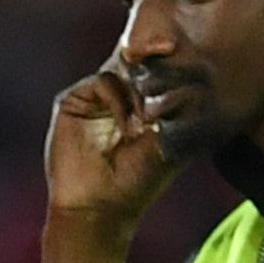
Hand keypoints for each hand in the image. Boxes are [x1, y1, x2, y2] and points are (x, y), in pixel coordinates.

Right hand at [38, 53, 184, 262]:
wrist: (99, 207)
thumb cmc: (138, 182)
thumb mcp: (166, 140)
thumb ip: (174, 106)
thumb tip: (191, 71)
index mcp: (141, 102)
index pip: (157, 67)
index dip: (172, 56)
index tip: (188, 54)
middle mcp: (118, 96)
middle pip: (138, 58)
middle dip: (157, 59)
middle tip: (172, 59)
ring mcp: (94, 98)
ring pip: (120, 65)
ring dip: (141, 86)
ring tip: (150, 117)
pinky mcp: (72, 102)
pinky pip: (100, 82)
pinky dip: (118, 98)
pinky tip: (128, 125)